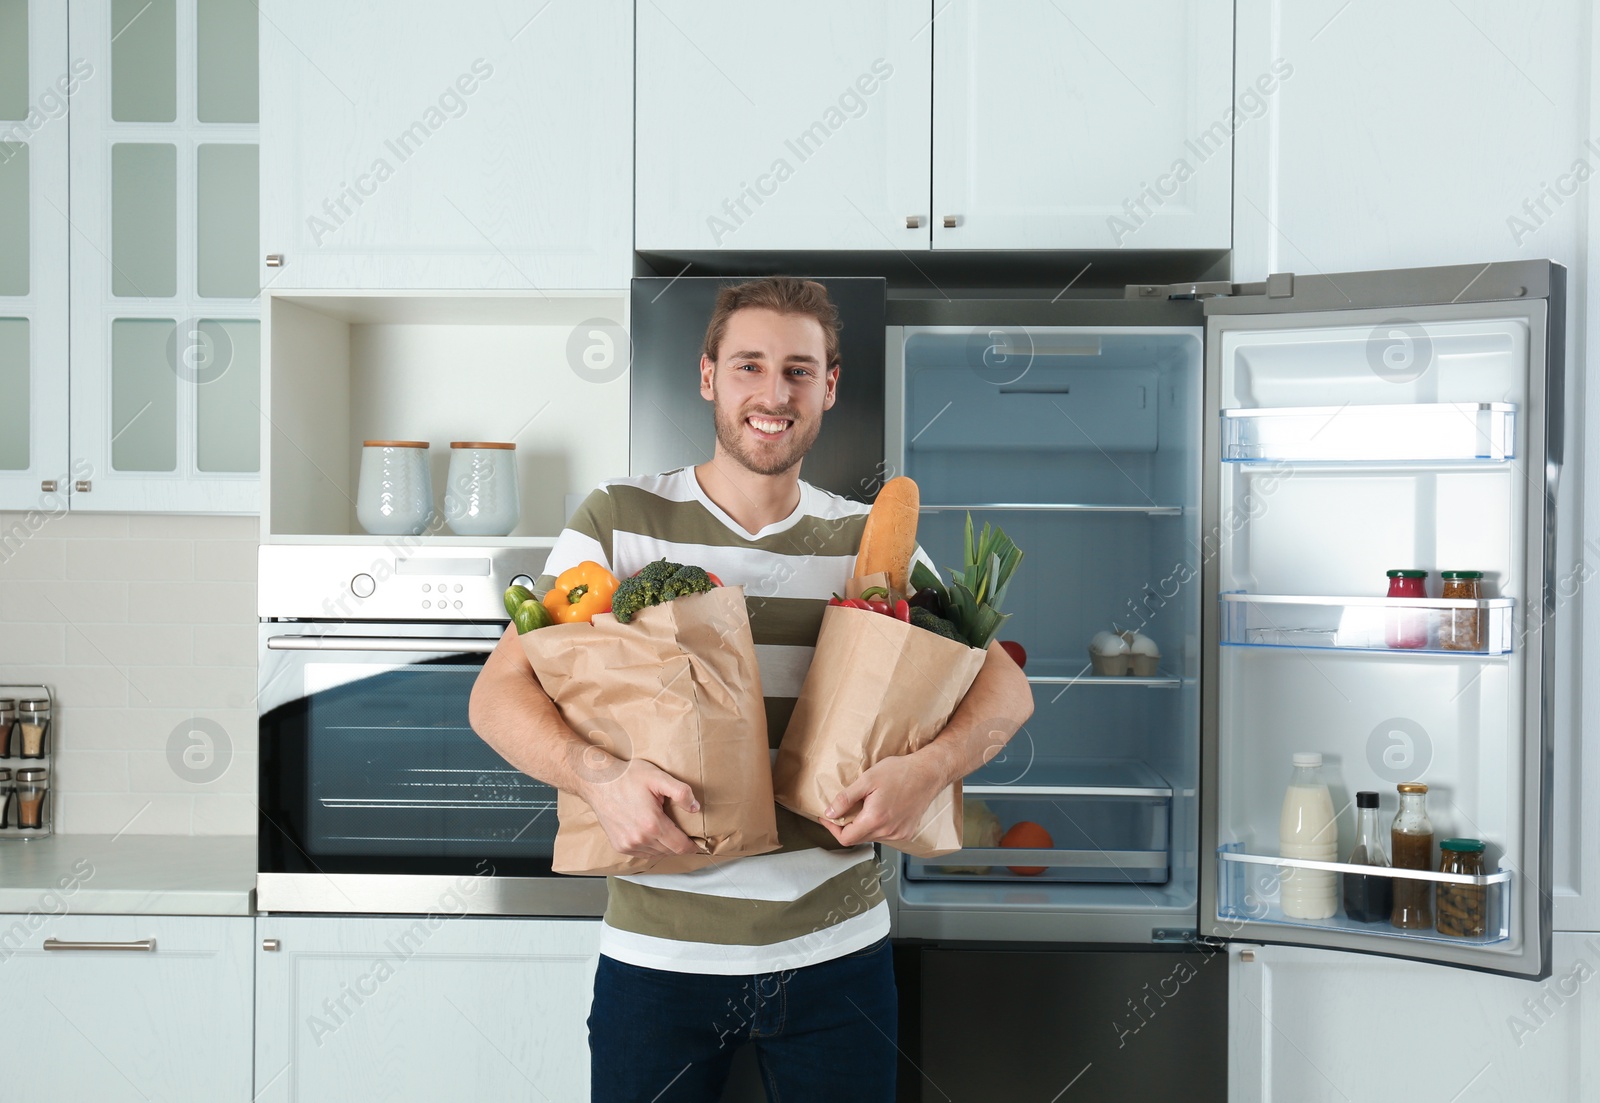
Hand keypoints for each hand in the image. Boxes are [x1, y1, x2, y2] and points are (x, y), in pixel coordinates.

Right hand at [574, 751, 702, 858]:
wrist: (599, 781)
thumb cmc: (627, 777)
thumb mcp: (658, 777)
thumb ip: (680, 792)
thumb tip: (695, 808)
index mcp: (652, 825)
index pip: (680, 846)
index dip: (692, 846)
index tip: (699, 844)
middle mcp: (640, 839)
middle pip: (670, 851)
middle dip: (680, 845)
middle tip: (687, 835)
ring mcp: (628, 844)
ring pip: (656, 854)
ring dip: (665, 847)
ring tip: (669, 833)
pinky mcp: (619, 845)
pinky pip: (643, 853)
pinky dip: (651, 848)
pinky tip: (653, 835)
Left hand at [820, 753, 947, 847]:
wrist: (928, 773)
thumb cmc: (900, 772)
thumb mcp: (867, 780)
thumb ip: (846, 799)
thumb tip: (830, 813)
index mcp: (875, 820)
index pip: (846, 838)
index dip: (833, 829)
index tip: (828, 817)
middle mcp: (888, 832)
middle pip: (858, 839)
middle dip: (846, 826)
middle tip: (842, 810)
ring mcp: (899, 834)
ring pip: (871, 837)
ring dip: (862, 826)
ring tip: (863, 807)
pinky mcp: (907, 832)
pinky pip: (885, 835)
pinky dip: (877, 826)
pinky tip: (878, 811)